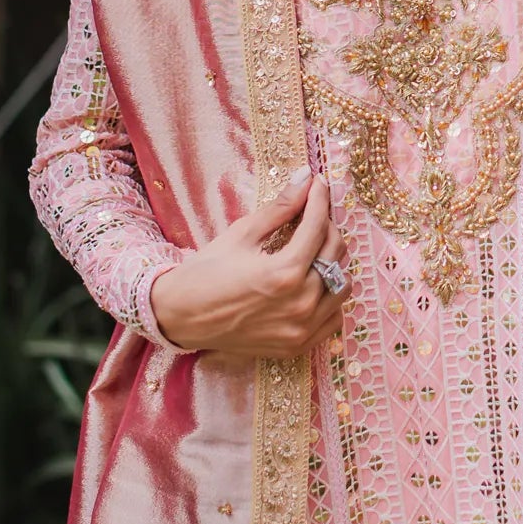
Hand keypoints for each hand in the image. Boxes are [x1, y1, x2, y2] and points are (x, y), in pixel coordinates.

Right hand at [149, 168, 350, 355]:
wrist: (180, 317)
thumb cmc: (206, 272)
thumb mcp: (242, 234)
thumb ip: (280, 208)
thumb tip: (305, 178)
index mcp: (285, 273)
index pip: (318, 226)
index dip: (320, 198)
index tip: (318, 184)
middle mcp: (300, 303)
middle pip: (335, 252)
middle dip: (327, 226)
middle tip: (311, 216)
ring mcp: (301, 329)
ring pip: (342, 285)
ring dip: (333, 262)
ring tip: (312, 250)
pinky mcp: (297, 345)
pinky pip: (333, 317)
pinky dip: (329, 297)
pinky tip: (312, 284)